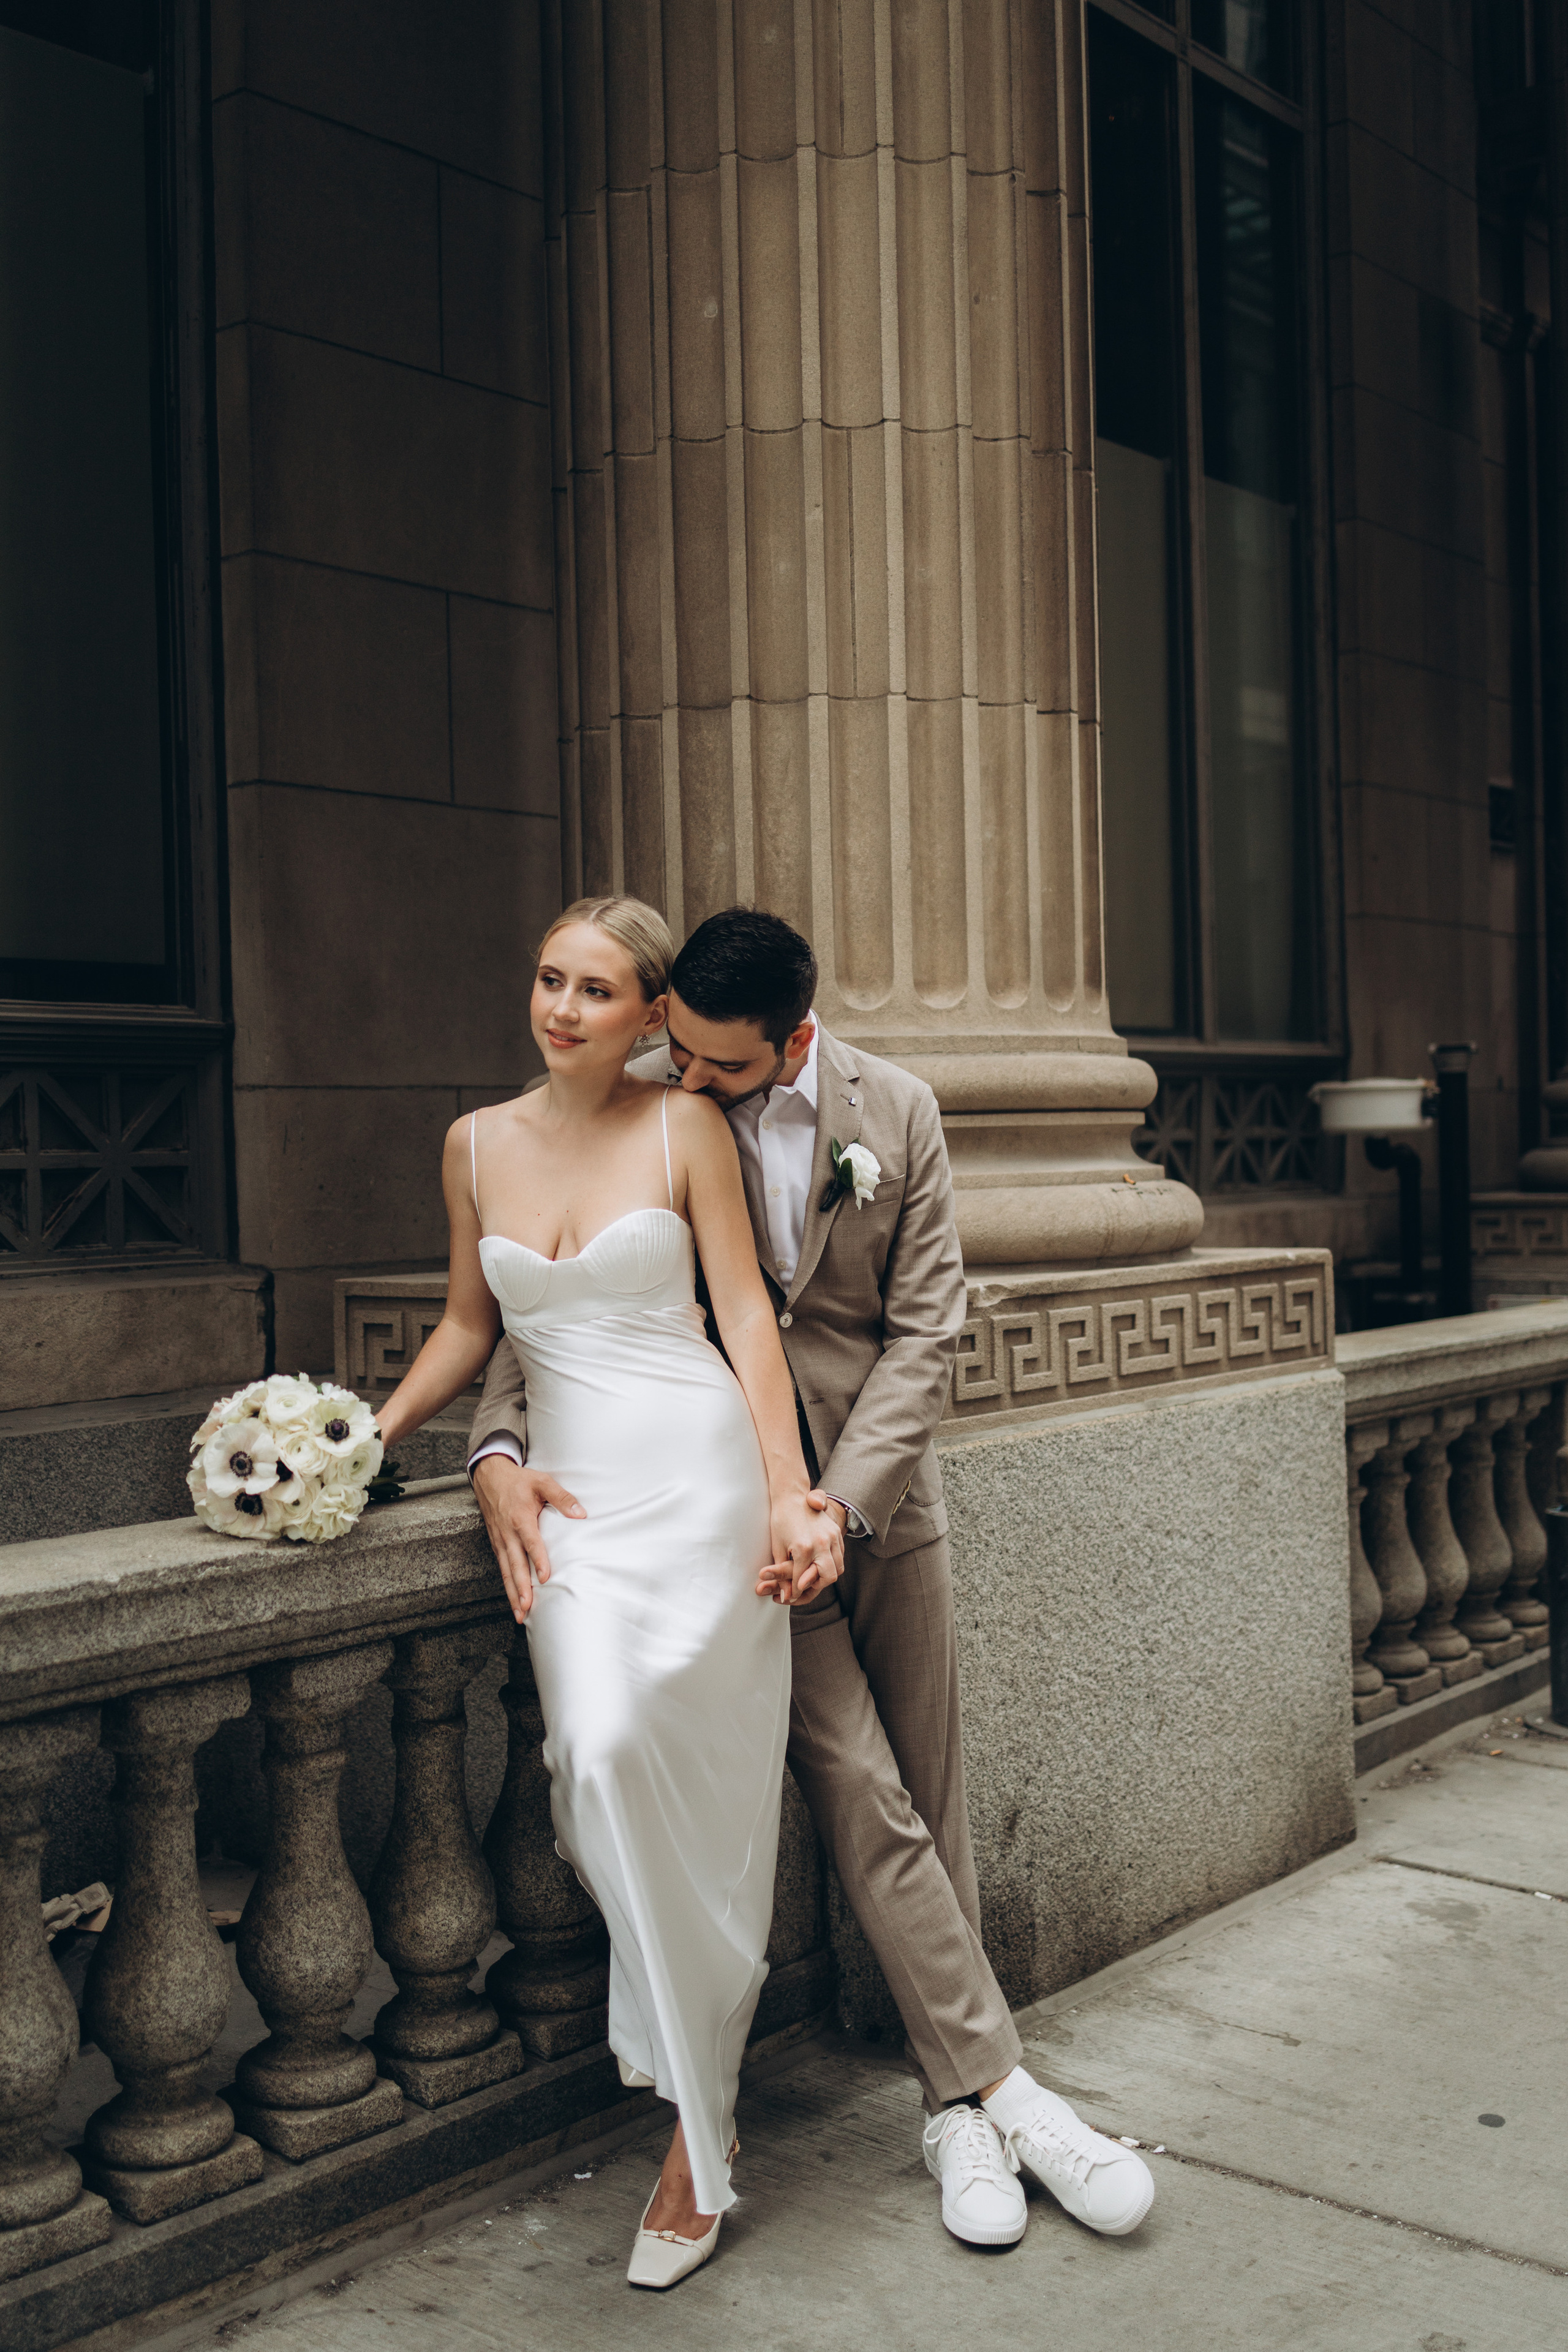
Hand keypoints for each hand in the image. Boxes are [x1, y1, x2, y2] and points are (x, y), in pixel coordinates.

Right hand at [472, 1456, 583, 1622]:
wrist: (489, 1476)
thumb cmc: (519, 1480)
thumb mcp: (542, 1481)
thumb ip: (562, 1497)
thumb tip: (581, 1514)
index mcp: (520, 1518)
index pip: (530, 1542)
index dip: (538, 1560)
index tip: (545, 1577)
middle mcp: (507, 1533)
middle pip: (515, 1565)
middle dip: (521, 1588)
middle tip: (527, 1608)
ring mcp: (500, 1540)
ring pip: (506, 1571)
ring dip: (513, 1593)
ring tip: (520, 1614)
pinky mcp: (497, 1544)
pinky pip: (502, 1568)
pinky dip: (507, 1585)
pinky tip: (514, 1600)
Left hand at [756, 1493, 843, 1606]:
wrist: (791, 1495)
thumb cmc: (780, 1519)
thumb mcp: (777, 1547)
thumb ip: (782, 1573)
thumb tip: (786, 1595)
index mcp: (804, 1548)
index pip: (801, 1580)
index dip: (794, 1592)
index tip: (788, 1597)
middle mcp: (822, 1543)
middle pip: (827, 1577)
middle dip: (815, 1587)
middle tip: (802, 1589)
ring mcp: (832, 1537)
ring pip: (838, 1567)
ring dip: (826, 1576)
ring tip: (812, 1579)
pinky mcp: (836, 1533)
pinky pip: (840, 1556)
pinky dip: (833, 1564)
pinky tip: (821, 1566)